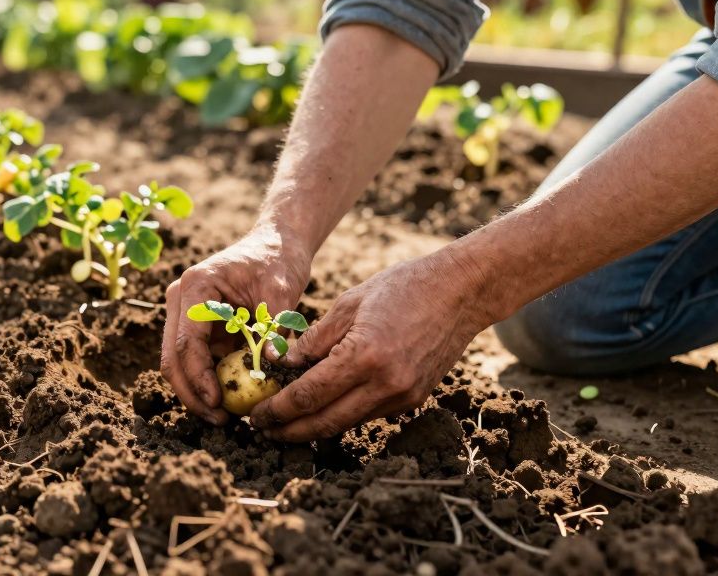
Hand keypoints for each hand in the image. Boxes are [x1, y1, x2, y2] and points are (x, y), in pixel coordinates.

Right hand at [161, 223, 312, 424]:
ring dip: (198, 391)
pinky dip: (208, 381)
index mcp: (197, 287)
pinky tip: (230, 400)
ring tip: (226, 417)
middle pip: (173, 357)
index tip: (219, 403)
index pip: (188, 342)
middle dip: (192, 393)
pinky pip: (195, 360)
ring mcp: (184, 313)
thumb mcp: (282, 290)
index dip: (199, 377)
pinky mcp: (195, 326)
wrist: (275, 244)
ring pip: (179, 363)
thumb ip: (274, 327)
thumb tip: (270, 366)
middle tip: (219, 421)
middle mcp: (181, 299)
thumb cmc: (278, 261)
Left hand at [249, 248, 492, 441]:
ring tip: (285, 425)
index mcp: (364, 356)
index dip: (278, 410)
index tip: (256, 415)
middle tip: (263, 431)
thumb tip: (280, 364)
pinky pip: (368, 414)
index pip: (309, 395)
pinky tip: (322, 410)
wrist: (461, 292)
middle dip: (290, 431)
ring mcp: (403, 396)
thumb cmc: (403, 287)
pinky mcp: (414, 399)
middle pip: (326, 422)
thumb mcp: (349, 303)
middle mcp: (385, 384)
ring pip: (347, 423)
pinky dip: (341, 415)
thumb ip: (313, 339)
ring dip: (314, 427)